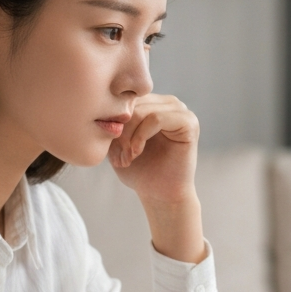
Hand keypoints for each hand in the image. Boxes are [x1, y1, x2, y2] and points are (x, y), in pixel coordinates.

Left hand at [108, 94, 206, 262]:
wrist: (159, 195)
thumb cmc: (139, 170)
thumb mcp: (117, 141)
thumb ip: (112, 120)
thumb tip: (101, 103)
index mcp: (152, 103)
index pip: (125, 96)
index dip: (113, 119)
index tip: (109, 146)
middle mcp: (168, 103)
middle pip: (133, 102)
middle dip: (120, 130)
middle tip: (118, 155)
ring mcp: (180, 111)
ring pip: (143, 110)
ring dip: (129, 135)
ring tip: (127, 157)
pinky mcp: (189, 122)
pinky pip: (157, 119)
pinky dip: (141, 136)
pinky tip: (136, 153)